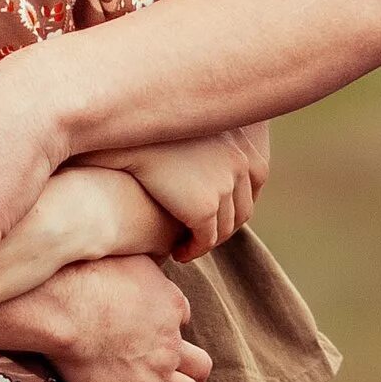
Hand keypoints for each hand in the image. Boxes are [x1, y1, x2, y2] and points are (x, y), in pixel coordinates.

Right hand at [43, 256, 212, 381]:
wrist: (66, 307)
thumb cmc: (85, 274)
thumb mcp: (125, 254)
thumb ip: (139, 262)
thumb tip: (137, 251)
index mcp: (169, 304)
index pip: (181, 316)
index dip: (172, 323)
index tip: (161, 327)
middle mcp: (172, 343)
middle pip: (199, 362)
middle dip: (196, 371)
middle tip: (191, 377)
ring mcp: (158, 375)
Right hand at [98, 122, 270, 261]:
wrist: (125, 138)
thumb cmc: (149, 131)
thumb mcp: (191, 129)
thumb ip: (209, 147)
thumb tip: (215, 172)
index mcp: (243, 139)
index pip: (255, 177)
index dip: (236, 198)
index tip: (216, 208)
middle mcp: (242, 162)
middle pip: (242, 207)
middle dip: (223, 224)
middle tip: (199, 234)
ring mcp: (226, 185)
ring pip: (225, 228)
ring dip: (207, 241)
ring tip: (185, 244)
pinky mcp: (205, 207)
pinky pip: (206, 240)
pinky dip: (193, 250)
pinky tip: (177, 251)